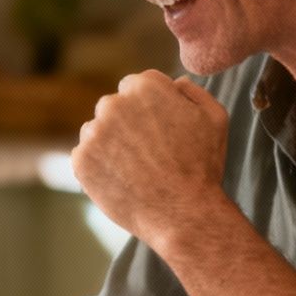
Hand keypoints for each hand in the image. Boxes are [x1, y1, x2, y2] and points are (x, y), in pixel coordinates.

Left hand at [71, 71, 231, 249]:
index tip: (160, 130)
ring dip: (110, 144)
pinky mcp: (80, 161)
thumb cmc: (202, 166)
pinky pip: (85, 157)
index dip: (150, 108)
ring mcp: (93, 133)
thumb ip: (192, 91)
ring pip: (97, 131)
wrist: (182, 214)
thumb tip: (174, 82)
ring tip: (136, 170)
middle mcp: (113, 104)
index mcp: (143, 86)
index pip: (136, 85)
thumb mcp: (215, 117)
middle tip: (149, 153)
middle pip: (113, 106)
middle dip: (127, 123)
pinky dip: (99, 167)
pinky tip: (122, 181)